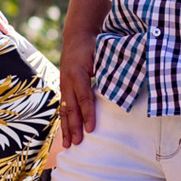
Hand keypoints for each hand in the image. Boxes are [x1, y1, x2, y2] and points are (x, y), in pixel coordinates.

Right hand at [59, 31, 96, 146]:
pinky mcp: (63, 87)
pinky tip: (66, 133)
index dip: (88, 114)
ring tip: (68, 145)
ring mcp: (63, 84)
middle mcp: (67, 80)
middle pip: (71, 107)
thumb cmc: (94, 45)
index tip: (91, 129)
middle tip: (78, 143)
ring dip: (66, 128)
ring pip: (64, 110)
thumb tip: (116, 90)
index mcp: (77, 72)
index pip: (84, 97)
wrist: (77, 36)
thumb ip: (107, 71)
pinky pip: (63, 107)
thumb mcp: (102, 55)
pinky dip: (65, 121)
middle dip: (74, 127)